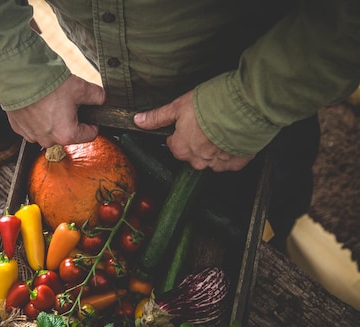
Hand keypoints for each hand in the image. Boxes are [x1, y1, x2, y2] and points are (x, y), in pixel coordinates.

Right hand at [7, 74, 104, 147]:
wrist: (18, 77)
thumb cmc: (48, 85)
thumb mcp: (80, 87)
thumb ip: (97, 96)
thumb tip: (102, 99)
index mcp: (67, 135)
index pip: (90, 135)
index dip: (93, 123)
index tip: (90, 114)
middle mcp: (49, 141)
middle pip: (68, 133)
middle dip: (70, 119)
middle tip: (67, 101)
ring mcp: (32, 136)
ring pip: (50, 130)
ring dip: (52, 119)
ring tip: (50, 100)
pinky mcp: (19, 128)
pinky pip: (33, 126)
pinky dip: (36, 117)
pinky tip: (37, 103)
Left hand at [134, 90, 253, 171]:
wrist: (246, 107)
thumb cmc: (212, 104)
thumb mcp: (178, 106)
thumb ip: (158, 117)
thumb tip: (138, 120)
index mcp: (180, 149)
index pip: (175, 144)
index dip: (182, 131)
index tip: (191, 121)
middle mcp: (197, 161)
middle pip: (193, 153)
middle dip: (198, 140)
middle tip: (208, 122)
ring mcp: (218, 164)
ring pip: (211, 158)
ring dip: (215, 146)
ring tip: (223, 127)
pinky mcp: (237, 162)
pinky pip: (231, 161)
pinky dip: (232, 150)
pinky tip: (234, 136)